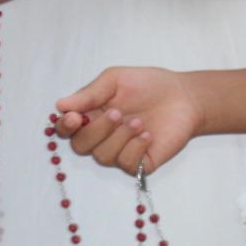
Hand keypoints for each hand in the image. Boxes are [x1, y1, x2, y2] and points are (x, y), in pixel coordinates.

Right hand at [53, 68, 208, 175]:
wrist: (184, 96)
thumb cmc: (149, 85)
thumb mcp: (115, 80)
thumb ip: (89, 94)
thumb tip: (60, 105)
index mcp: (91, 115)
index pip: (66, 129)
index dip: (65, 127)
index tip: (74, 118)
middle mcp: (102, 136)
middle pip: (80, 146)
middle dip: (96, 131)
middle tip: (116, 113)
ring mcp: (120, 151)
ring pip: (102, 156)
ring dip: (119, 138)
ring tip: (139, 122)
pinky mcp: (139, 163)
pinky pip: (125, 164)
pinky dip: (134, 148)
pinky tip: (147, 135)